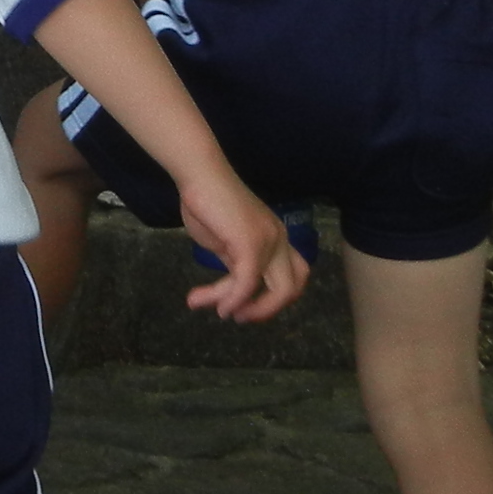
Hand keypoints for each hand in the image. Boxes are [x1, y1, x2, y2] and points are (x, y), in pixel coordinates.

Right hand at [177, 171, 307, 322]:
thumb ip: (234, 263)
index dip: (275, 297)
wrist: (198, 176)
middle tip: (239, 317)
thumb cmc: (206, 202)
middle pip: (293, 287)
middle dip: (267, 309)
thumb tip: (232, 291)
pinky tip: (218, 306)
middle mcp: (279, 240)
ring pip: (276, 291)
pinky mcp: (252, 243)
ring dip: (245, 308)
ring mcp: (269, 241)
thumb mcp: (223, 242)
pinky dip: (234, 299)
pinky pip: (247, 282)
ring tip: (220, 313)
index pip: (294, 275)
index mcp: (276, 237)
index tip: (246, 306)